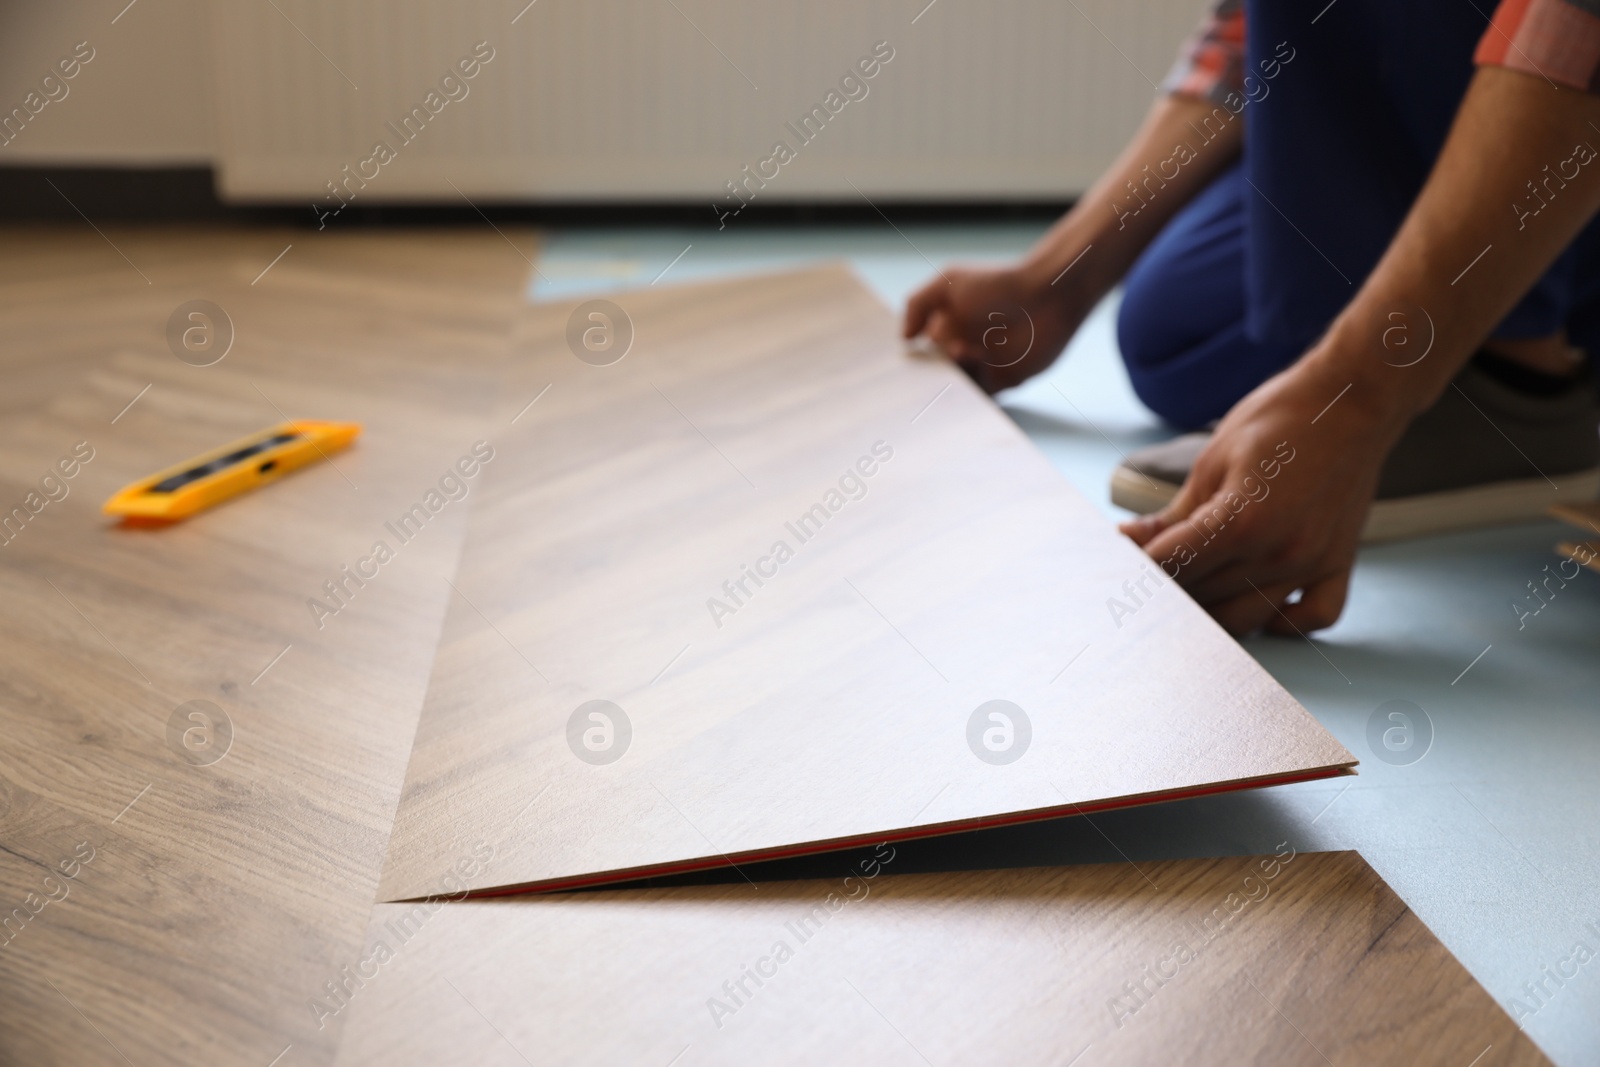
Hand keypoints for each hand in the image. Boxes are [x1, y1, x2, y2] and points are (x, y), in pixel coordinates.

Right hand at [902, 263, 1085, 392]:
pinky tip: (976, 379)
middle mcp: (962, 348)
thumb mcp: (949, 282)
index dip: (912, 362)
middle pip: (936, 375)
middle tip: (936, 367)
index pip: (921, 352)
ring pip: (958, 388)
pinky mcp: (1005, 382)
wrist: (1049, 295)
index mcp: (947, 326)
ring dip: (955, 382)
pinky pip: (983, 399)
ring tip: (966, 356)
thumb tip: (904, 337)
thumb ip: (918, 303)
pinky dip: (975, 397)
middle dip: (932, 375)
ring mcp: (983, 367)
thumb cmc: (999, 284)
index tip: (904, 368)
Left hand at [1119, 357, 1405, 634]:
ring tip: (1190, 586)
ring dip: (1211, 611)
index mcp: (1241, 521)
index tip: (1122, 562)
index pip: (1172, 566)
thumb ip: (1174, 515)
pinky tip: (1260, 604)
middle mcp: (1279, 552)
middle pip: (1203, 597)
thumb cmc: (1280, 420)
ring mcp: (1312, 563)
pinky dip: (1284, 621)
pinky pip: (1314, 617)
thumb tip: (1131, 543)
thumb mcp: (1212, 460)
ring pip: (1246, 618)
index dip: (1138, 566)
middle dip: (1167, 587)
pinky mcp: (1339, 563)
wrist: (1352, 402)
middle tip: (1148, 573)